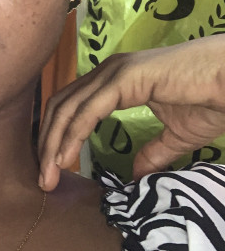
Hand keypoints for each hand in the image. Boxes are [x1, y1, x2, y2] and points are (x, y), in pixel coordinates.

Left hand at [38, 35, 224, 190]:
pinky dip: (72, 135)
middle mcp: (109, 72)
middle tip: (43, 179)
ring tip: (48, 176)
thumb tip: (137, 175)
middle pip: (61, 107)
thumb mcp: (177, 135)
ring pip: (68, 109)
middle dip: (47, 143)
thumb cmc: (212, 100)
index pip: (71, 106)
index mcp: (116, 80)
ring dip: (53, 144)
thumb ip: (153, 152)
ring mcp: (114, 72)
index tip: (52, 169)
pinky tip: (65, 159)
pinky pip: (88, 111)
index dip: (57, 136)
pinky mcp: (125, 78)